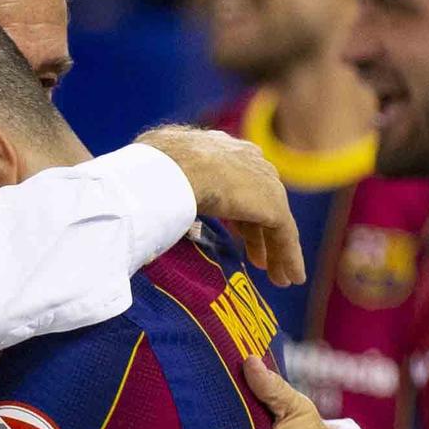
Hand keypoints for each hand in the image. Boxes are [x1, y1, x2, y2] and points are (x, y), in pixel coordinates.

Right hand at [134, 125, 305, 285]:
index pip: (235, 182)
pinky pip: (285, 236)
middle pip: (258, 202)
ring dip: (276, 251)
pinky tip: (291, 279)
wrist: (172, 171)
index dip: (236, 210)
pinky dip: (289, 258)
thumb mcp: (154, 167)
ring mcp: (263, 182)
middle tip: (256, 259)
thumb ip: (160, 181)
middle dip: (258, 232)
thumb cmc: (152, 169)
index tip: (233, 232)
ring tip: (277, 278)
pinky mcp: (273, 206)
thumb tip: (138, 193)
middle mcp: (248, 161)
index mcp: (220, 149)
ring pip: (274, 221)